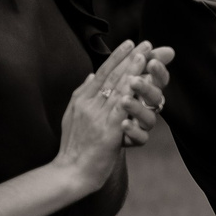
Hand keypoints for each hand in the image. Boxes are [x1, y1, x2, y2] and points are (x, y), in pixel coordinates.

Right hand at [54, 42, 148, 189]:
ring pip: (117, 90)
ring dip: (133, 71)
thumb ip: (82, 94)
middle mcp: (89, 105)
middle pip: (111, 77)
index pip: (101, 73)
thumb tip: (91, 75)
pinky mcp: (107, 132)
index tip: (129, 42)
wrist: (70, 172)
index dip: (116, 57)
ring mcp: (97, 117)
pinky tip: (140, 85)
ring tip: (145, 56)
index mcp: (82, 100)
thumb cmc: (74, 146)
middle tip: (145, 43)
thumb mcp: (72, 115)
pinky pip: (120, 110)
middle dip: (129, 58)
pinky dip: (130, 96)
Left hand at [118, 45, 173, 147]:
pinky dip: (133, 131)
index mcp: (147, 90)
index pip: (159, 79)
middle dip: (146, 88)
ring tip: (124, 101)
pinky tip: (124, 123)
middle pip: (154, 97)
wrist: (99, 135)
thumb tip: (169, 50)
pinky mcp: (135, 139)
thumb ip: (141, 62)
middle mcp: (148, 107)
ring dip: (137, 108)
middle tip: (134, 80)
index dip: (158, 71)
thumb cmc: (115, 103)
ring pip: (148, 118)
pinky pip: (140, 137)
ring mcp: (142, 124)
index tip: (151, 61)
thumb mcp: (122, 79)